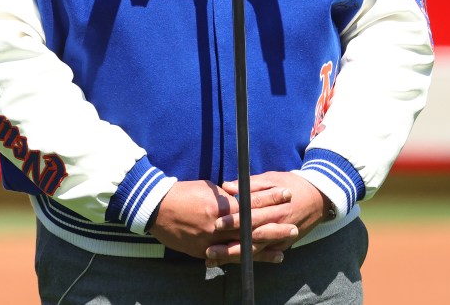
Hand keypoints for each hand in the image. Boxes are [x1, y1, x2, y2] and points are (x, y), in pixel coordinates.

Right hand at [147, 179, 296, 260]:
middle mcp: (218, 226)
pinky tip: (260, 258)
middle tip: (294, 223)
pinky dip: (246, 258)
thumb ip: (226, 198)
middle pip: (253, 226)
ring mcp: (212, 242)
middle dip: (275, 225)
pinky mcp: (204, 253)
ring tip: (285, 244)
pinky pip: (229, 257)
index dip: (270, 199)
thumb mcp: (207, 189)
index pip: (251, 202)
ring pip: (244, 246)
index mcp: (220, 206)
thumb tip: (240, 199)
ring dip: (266, 245)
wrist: (155, 209)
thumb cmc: (181, 193)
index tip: (286, 194)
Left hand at [205, 172, 331, 266]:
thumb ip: (249, 184)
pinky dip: (247, 259)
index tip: (218, 222)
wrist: (319, 198)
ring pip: (255, 250)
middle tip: (210, 249)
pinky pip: (263, 254)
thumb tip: (226, 186)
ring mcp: (281, 237)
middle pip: (252, 236)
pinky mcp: (283, 245)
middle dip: (230, 245)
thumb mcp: (271, 178)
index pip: (252, 213)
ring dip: (235, 256)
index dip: (235, 219)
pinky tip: (229, 263)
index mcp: (274, 205)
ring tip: (214, 259)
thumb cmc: (291, 184)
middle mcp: (277, 224)